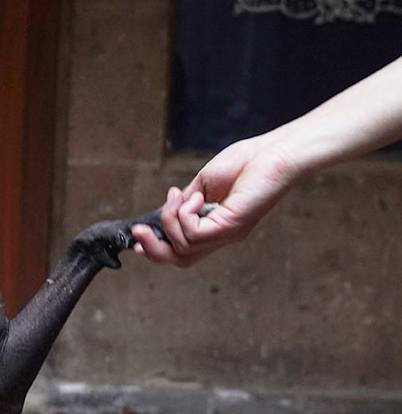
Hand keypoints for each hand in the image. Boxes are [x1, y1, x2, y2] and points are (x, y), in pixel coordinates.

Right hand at [131, 137, 299, 265]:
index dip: (157, 250)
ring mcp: (227, 235)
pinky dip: (184, 214)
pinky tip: (195, 197)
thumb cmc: (246, 162)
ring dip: (169, 220)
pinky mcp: (231, 227)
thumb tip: (166, 208)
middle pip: (180, 260)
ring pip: (182, 246)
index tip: (137, 238)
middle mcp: (222, 237)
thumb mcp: (204, 184)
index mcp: (216, 228)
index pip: (183, 252)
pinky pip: (193, 233)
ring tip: (178, 196)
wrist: (275, 153)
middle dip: (153, 248)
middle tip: (138, 231)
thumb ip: (185, 200)